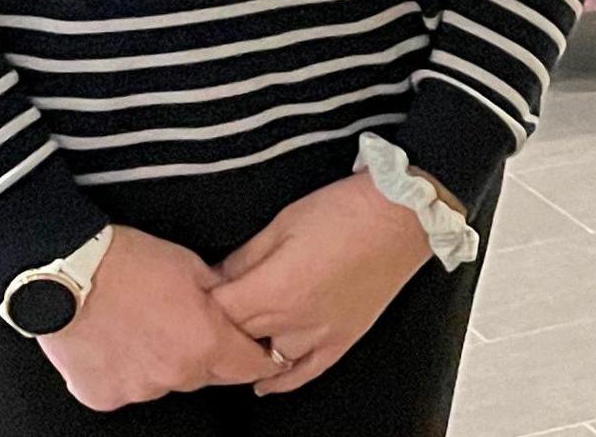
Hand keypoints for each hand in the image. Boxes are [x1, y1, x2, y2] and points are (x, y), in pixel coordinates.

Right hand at [33, 225, 275, 411]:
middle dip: (204, 354)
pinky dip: (124, 369)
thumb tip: (235, 308)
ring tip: (139, 325)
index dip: (255, 354)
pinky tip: (114, 340)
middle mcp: (174, 374)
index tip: (252, 348)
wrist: (65, 271)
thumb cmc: (124, 262)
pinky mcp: (103, 396)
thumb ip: (220, 297)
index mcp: (205, 343)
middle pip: (206, 375)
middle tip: (180, 322)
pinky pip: (125, 388)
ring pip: (164, 382)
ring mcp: (136, 390)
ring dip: (160, 361)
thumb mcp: (192, 266)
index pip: (252, 366)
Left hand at [210, 171, 433, 392]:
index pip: (218, 312)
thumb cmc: (345, 212)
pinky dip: (281, 382)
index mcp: (274, 289)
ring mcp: (319, 336)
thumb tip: (216, 277)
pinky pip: (305, 374)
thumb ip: (244, 257)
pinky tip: (264, 382)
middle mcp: (294, 321)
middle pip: (236, 340)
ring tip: (233, 337)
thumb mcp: (281, 223)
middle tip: (209, 312)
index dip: (201, 302)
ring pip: (265, 362)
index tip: (194, 292)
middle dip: (218, 325)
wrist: (401, 216)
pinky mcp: (341, 341)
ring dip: (246, 350)